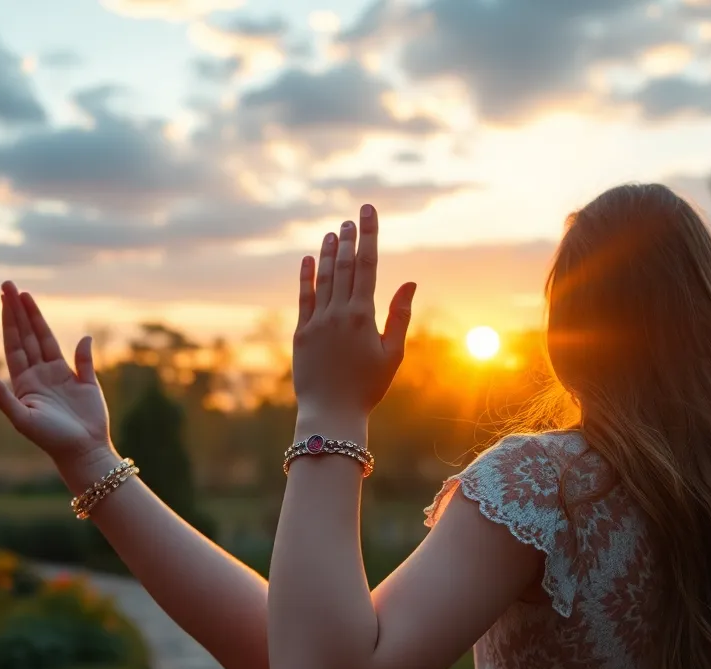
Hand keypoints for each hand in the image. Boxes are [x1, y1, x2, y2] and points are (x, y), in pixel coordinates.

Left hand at [0, 282, 113, 477]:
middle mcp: (40, 375)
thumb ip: (2, 396)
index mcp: (25, 382)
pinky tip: (83, 336)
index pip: (14, 344)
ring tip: (27, 296)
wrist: (81, 451)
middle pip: (26, 336)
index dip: (9, 320)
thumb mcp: (21, 418)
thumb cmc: (49, 438)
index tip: (4, 298)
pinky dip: (83, 347)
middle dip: (18, 311)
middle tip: (9, 285)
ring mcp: (62, 377)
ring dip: (37, 319)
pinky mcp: (83, 383)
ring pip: (47, 341)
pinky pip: (83, 360)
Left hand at [292, 204, 415, 417]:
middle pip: (344, 266)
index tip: (367, 213)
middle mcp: (338, 313)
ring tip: (333, 233)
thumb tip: (410, 282)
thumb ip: (399, 316)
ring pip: (323, 279)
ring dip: (329, 253)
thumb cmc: (368, 387)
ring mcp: (317, 322)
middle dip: (349, 239)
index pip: (367, 265)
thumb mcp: (392, 354)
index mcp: (363, 315)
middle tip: (351, 218)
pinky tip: (308, 260)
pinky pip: (304, 298)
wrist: (330, 413)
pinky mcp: (301, 333)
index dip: (368, 235)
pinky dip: (306, 277)